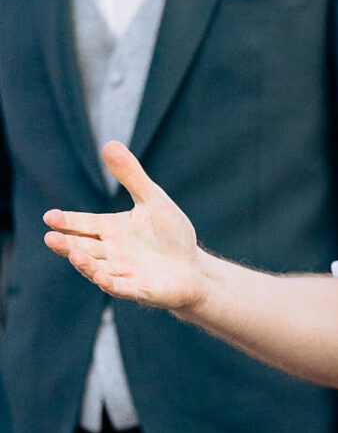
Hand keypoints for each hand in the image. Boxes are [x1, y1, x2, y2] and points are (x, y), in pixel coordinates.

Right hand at [44, 142, 204, 310]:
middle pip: (83, 247)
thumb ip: (131, 176)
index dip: (67, 221)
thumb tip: (109, 143)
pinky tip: (101, 276)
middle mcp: (111, 252)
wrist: (192, 268)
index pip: (84, 224)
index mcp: (111, 230)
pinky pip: (120, 287)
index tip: (49, 217)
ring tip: (73, 253)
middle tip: (50, 237)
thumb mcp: (152, 199)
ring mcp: (122, 272)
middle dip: (66, 244)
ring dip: (84, 263)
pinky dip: (110, 283)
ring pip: (97, 268)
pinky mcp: (138, 289)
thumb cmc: (170, 234)